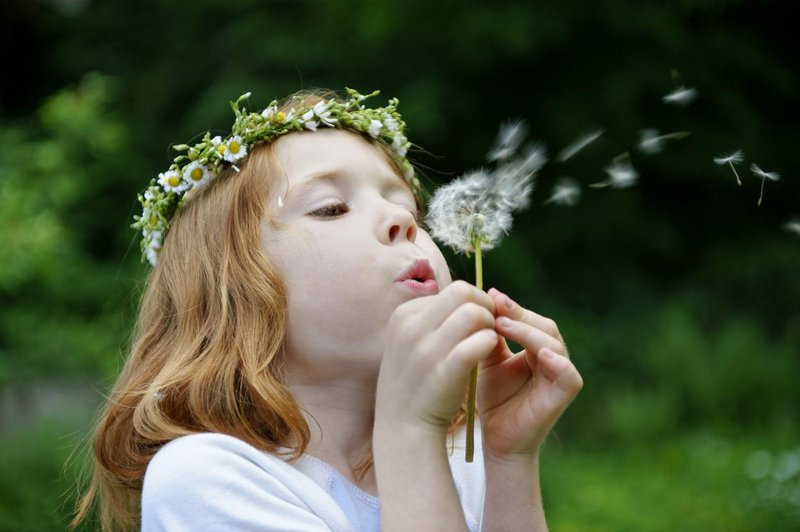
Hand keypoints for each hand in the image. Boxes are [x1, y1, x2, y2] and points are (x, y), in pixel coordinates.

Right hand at [375, 281, 497, 434]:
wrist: (403, 426)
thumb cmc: (415, 380)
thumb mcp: (412, 341)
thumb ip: (435, 317)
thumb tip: (469, 297)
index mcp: (404, 315)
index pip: (453, 289)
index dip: (474, 302)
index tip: (479, 322)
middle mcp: (411, 327)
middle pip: (463, 293)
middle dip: (485, 306)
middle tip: (491, 326)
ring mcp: (426, 349)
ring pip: (474, 313)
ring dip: (490, 324)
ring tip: (489, 340)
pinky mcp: (444, 371)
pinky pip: (478, 342)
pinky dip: (489, 343)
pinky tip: (489, 352)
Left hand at [478, 288, 582, 459]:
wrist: (496, 439)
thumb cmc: (493, 400)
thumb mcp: (487, 360)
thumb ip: (490, 335)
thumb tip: (485, 299)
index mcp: (536, 348)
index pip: (529, 319)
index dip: (512, 307)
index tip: (489, 295)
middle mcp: (552, 358)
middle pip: (544, 326)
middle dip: (519, 314)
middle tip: (496, 304)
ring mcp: (560, 375)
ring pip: (553, 344)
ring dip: (529, 332)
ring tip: (502, 324)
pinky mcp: (564, 394)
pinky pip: (567, 374)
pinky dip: (556, 361)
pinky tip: (538, 354)